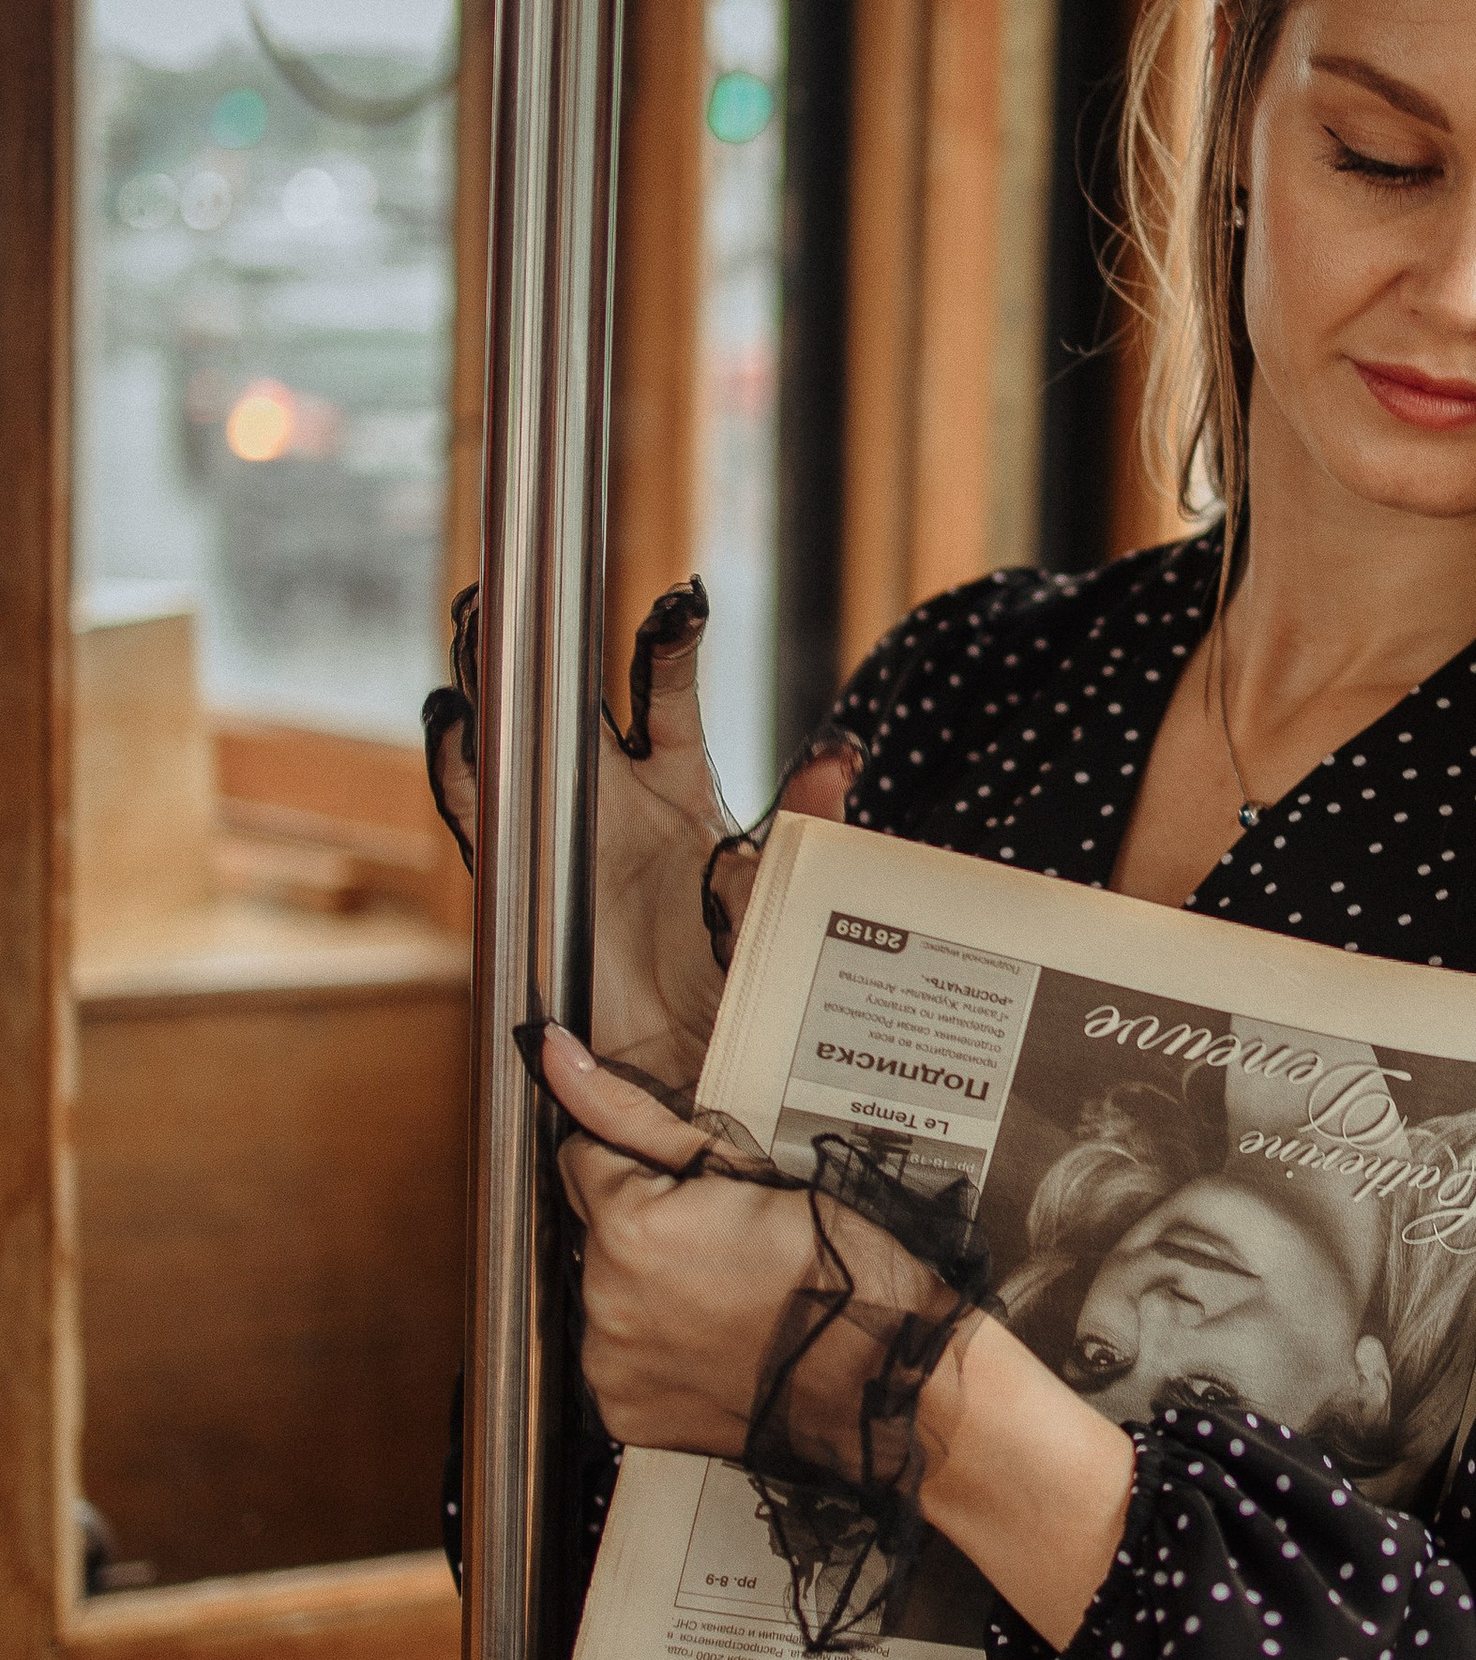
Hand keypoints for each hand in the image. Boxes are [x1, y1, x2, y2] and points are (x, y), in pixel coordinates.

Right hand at [427, 583, 863, 1094]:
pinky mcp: (527, 886)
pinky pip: (483, 824)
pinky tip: (452, 729)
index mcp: (682, 792)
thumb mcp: (784, 893)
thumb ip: (807, 824)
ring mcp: (565, 840)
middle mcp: (615, 803)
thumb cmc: (748, 977)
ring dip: (489, 696)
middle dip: (537, 650)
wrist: (696, 1066)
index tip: (679, 602)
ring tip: (472, 637)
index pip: (669, 701)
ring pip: (516, 751)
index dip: (669, 648)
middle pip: (567, 707)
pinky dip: (461, 774)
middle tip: (515, 593)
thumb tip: (839, 755)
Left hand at [537, 1027, 1136, 1649]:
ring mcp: (611, 1367)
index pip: (585, 1161)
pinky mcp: (626, 1416)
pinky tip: (717, 1344)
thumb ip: (635, 1115)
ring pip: (608, 1297)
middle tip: (729, 1248)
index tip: (698, 1191)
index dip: (646, 1168)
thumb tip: (555, 1054)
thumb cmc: (843, 1272)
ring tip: (731, 1301)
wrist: (891, 1383)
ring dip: (649, 1291)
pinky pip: (622, 1361)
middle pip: (597, 1234)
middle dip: (647, 1230)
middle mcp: (601, 1302)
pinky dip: (658, 1350)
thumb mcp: (749, 1170)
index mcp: (628, 1227)